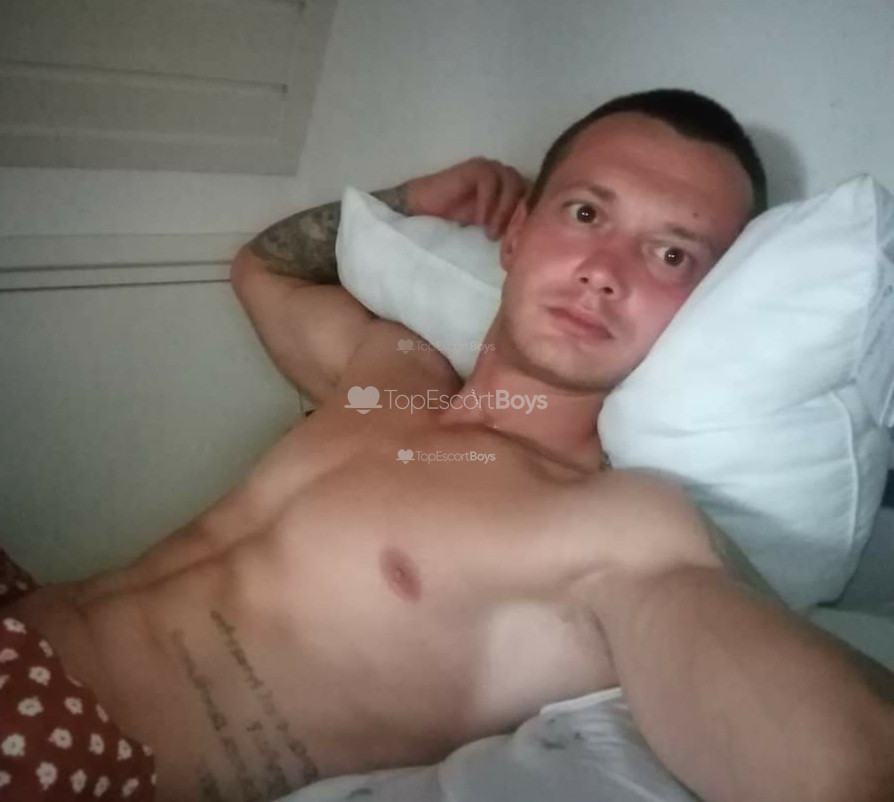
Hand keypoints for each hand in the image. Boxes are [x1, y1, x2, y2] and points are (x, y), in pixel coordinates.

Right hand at [406, 157, 529, 239]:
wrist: (426, 209)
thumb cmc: (458, 220)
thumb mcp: (489, 226)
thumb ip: (508, 224)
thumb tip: (529, 240)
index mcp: (511, 188)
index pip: (532, 197)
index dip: (529, 218)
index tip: (518, 242)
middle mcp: (504, 175)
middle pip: (525, 188)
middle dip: (516, 215)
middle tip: (505, 238)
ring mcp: (490, 169)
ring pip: (511, 183)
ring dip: (503, 210)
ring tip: (490, 232)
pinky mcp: (476, 167)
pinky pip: (490, 181)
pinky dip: (487, 202)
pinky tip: (479, 220)